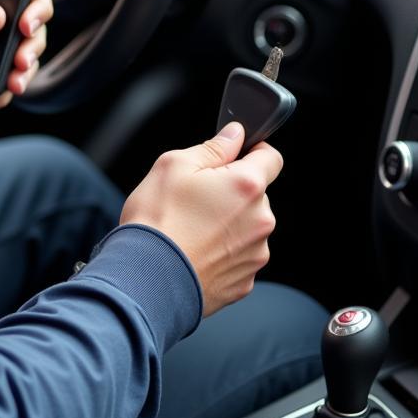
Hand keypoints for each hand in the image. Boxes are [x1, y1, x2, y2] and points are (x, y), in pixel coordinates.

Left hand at [0, 0, 52, 116]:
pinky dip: (0, 91)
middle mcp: (1, 0)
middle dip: (34, 44)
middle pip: (37, 19)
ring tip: (12, 85)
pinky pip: (6, 73)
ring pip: (28, 49)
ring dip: (25, 71)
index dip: (38, 1)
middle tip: (21, 62)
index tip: (26, 25)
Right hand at [119, 122, 280, 315]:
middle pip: (256, 194)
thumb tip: (235, 135)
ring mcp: (255, 254)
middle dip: (231, 191)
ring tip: (190, 228)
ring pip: (247, 226)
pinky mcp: (245, 281)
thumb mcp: (174, 165)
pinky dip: (221, 251)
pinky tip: (194, 250)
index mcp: (247, 186)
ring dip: (228, 223)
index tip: (234, 156)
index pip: (271, 157)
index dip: (252, 151)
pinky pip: (238, 256)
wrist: (145, 279)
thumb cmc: (157, 221)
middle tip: (195, 198)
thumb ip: (213, 147)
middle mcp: (260, 220)